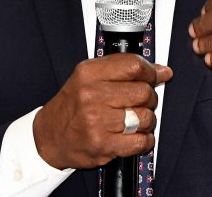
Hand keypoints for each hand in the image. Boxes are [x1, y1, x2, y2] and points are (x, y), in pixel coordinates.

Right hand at [32, 53, 171, 169]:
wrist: (48, 137)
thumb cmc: (72, 106)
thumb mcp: (89, 77)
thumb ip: (124, 69)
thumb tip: (163, 71)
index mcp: (89, 73)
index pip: (134, 66)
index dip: (151, 72)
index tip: (154, 77)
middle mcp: (91, 95)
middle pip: (143, 92)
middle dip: (150, 98)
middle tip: (141, 103)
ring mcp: (96, 121)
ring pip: (145, 117)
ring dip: (147, 121)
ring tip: (135, 121)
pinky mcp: (102, 145)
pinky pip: (140, 141)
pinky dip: (145, 140)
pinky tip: (136, 136)